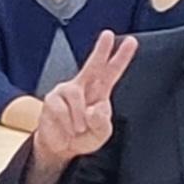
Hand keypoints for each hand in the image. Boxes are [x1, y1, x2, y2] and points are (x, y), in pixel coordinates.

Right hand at [27, 30, 138, 176]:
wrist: (61, 148)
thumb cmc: (83, 136)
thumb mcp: (100, 134)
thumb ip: (102, 122)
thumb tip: (96, 108)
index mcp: (100, 91)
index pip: (112, 71)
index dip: (121, 57)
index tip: (131, 42)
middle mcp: (83, 86)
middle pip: (92, 64)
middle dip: (100, 49)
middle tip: (107, 36)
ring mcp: (66, 91)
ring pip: (75, 94)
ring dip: (78, 116)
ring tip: (79, 129)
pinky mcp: (52, 100)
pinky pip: (60, 109)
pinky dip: (67, 123)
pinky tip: (68, 130)